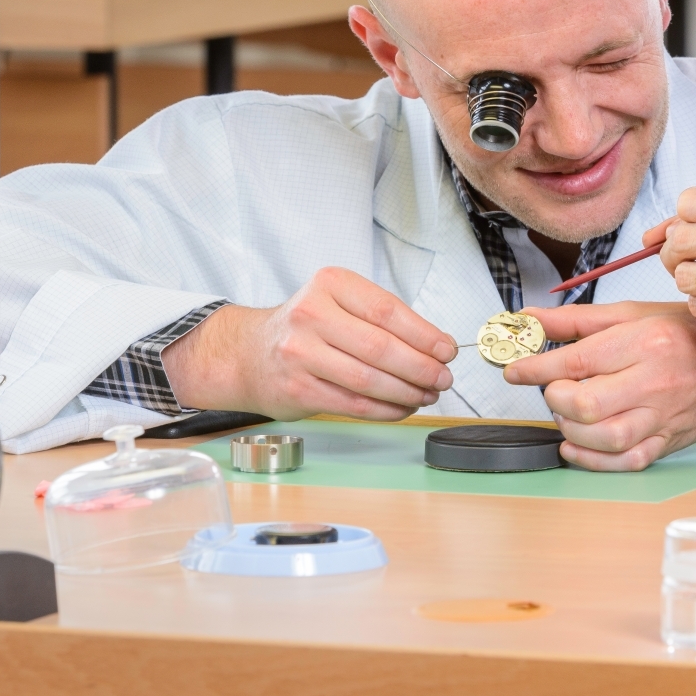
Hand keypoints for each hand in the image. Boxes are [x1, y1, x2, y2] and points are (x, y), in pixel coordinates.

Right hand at [161, 267, 458, 420]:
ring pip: (369, 380)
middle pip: (380, 347)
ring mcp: (300, 354)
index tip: (447, 349)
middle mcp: (311, 315)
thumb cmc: (305, 328)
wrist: (248, 354)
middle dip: (421, 367)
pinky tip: (402, 407)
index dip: (424, 334)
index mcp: (330, 285)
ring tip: (427, 394)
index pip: (387, 310)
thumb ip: (381, 319)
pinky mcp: (298, 389)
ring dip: (407, 392)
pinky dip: (385, 409)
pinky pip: (353, 403)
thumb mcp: (338, 303)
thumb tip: (436, 346)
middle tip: (444, 377)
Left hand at [501, 301, 695, 471]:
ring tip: (566, 411)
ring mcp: (662, 417)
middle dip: (555, 398)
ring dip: (570, 428)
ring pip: (604, 437)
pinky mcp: (666, 442)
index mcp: (646, 342)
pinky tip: (577, 443)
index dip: (537, 367)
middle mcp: (655, 382)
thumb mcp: (633, 314)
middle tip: (551, 388)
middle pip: (588, 403)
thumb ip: (577, 320)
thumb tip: (529, 320)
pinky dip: (592, 459)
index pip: (578, 359)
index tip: (515, 368)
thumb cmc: (688, 336)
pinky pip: (624, 461)